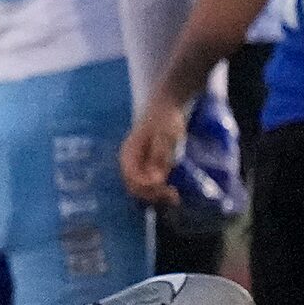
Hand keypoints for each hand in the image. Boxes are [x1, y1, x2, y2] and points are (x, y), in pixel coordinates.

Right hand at [120, 92, 190, 206]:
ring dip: (156, 196)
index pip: (132, 179)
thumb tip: (156, 180)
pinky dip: (159, 191)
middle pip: (134, 188)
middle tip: (174, 196)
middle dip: (152, 195)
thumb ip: (160, 156)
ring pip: (140, 189)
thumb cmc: (164, 119)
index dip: (148, 188)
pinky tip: (172, 190)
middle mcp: (129, 164)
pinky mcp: (145, 168)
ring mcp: (136, 166)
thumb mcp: (165, 136)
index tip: (168, 189)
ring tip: (175, 196)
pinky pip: (148, 185)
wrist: (164, 108)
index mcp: (129, 155)